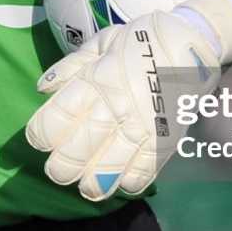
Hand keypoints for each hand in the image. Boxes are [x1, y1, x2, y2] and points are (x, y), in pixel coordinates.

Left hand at [27, 0, 231, 200]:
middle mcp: (116, 105)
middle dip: (63, 165)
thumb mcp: (102, 42)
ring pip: (112, 162)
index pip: (60, 114)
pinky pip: (147, 167)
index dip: (43, 132)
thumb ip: (70, 66)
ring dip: (95, 181)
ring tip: (86, 189)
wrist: (193, 41)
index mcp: (97, 80)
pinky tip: (123, 185)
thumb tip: (41, 88)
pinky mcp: (166, 136)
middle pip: (81, 144)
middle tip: (57, 173)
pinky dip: (133, 181)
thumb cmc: (141, 41)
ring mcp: (143, 124)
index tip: (39, 141)